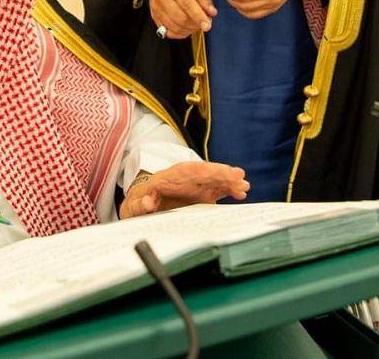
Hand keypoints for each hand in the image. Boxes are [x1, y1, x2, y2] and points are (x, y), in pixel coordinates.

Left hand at [119, 162, 248, 218]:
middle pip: (204, 172)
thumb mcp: (133, 207)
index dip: (204, 171)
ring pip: (213, 179)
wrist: (140, 206)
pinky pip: (216, 189)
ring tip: (244, 186)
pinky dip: (229, 189)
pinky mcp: (200, 194)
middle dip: (221, 174)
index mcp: (167, 178)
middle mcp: (183, 178)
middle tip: (240, 177)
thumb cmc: (137, 205)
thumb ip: (139, 205)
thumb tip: (147, 203)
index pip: (187, 171)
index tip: (217, 173)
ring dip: (229, 181)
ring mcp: (193, 185)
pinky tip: (241, 193)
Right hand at [143, 0, 216, 38]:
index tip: (208, 26)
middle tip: (205, 21)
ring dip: (189, 29)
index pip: (187, 4)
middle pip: (181, 18)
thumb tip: (211, 13)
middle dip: (196, 24)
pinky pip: (168, 31)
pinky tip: (186, 27)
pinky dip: (180, 33)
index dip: (198, 16)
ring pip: (175, 27)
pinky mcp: (154, 15)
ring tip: (196, 23)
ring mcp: (156, 8)